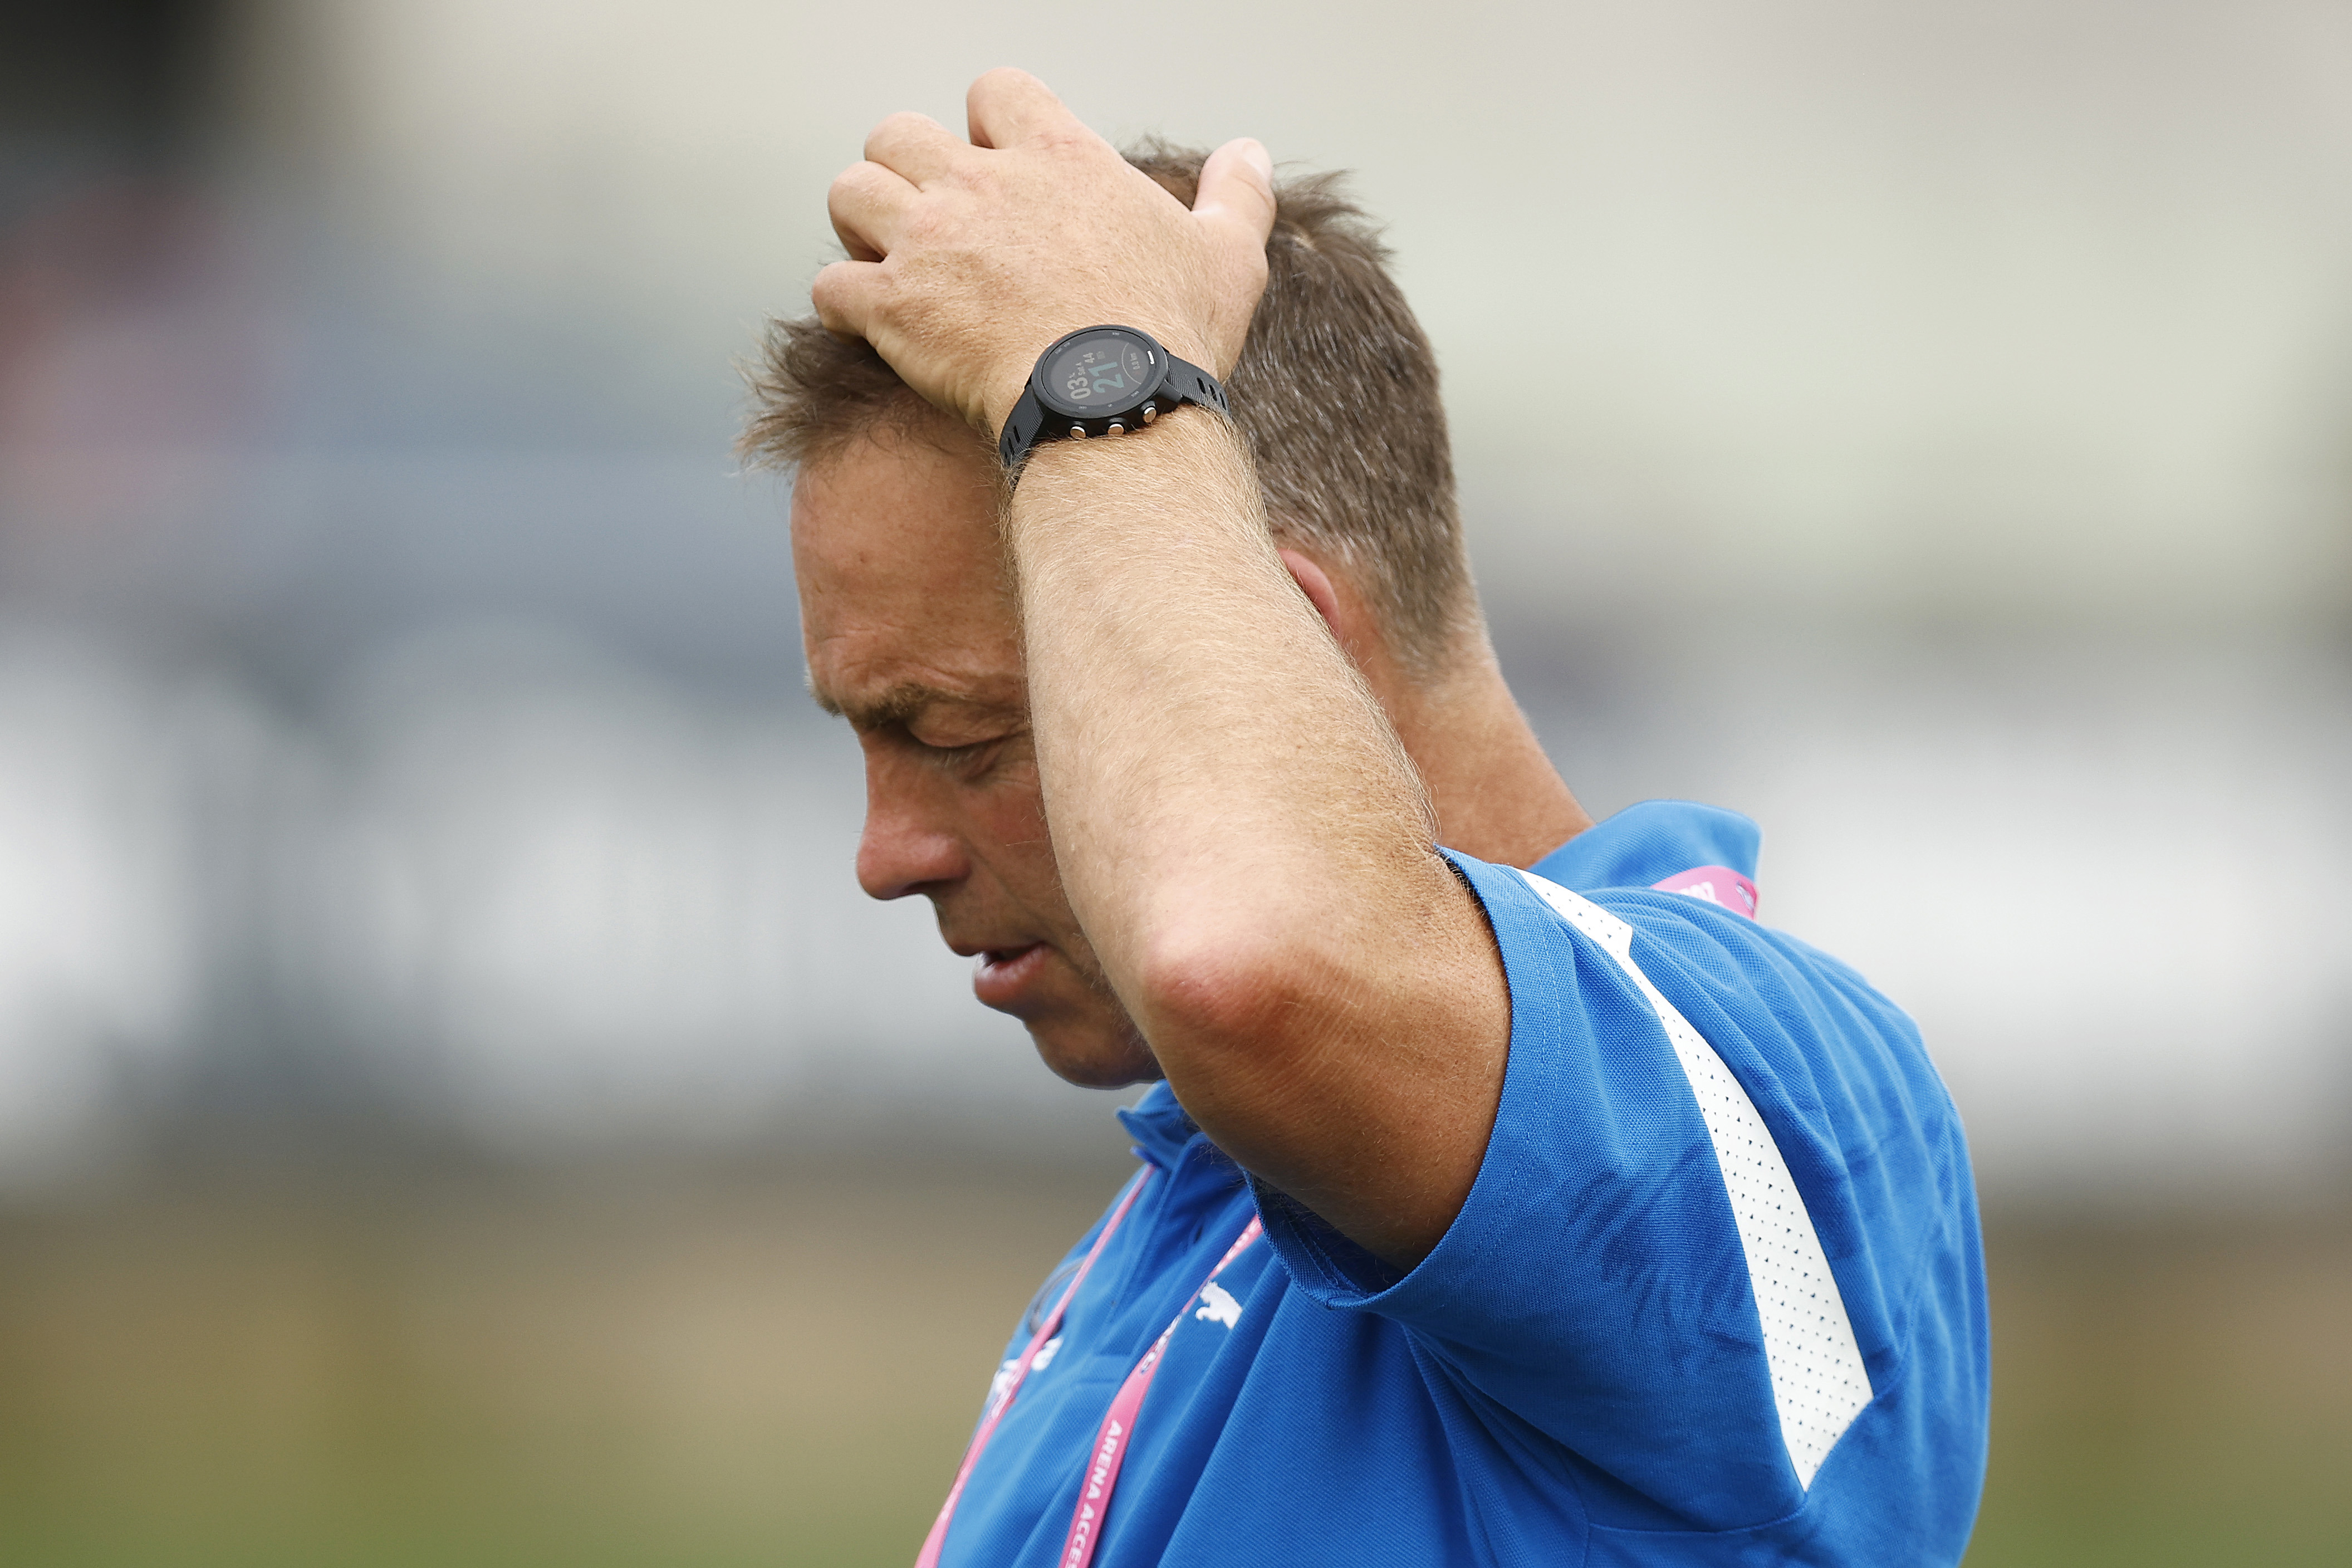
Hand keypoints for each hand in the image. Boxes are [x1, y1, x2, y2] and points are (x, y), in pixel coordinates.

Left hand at [813, 69, 1275, 435]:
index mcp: (1059, 158)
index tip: (998, 167)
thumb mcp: (1229, 257)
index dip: (987, 123)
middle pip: (896, 132)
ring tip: (886, 263)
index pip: (994, 90)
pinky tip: (869, 327)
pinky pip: (832, 286)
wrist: (1114, 410)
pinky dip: (843, 306)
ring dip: (859, 227)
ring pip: (848, 193)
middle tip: (926, 220)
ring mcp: (930, 242)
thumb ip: (1236, 195)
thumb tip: (1250, 151)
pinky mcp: (893, 306)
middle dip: (901, 170)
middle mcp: (982, 185)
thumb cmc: (1172, 339)